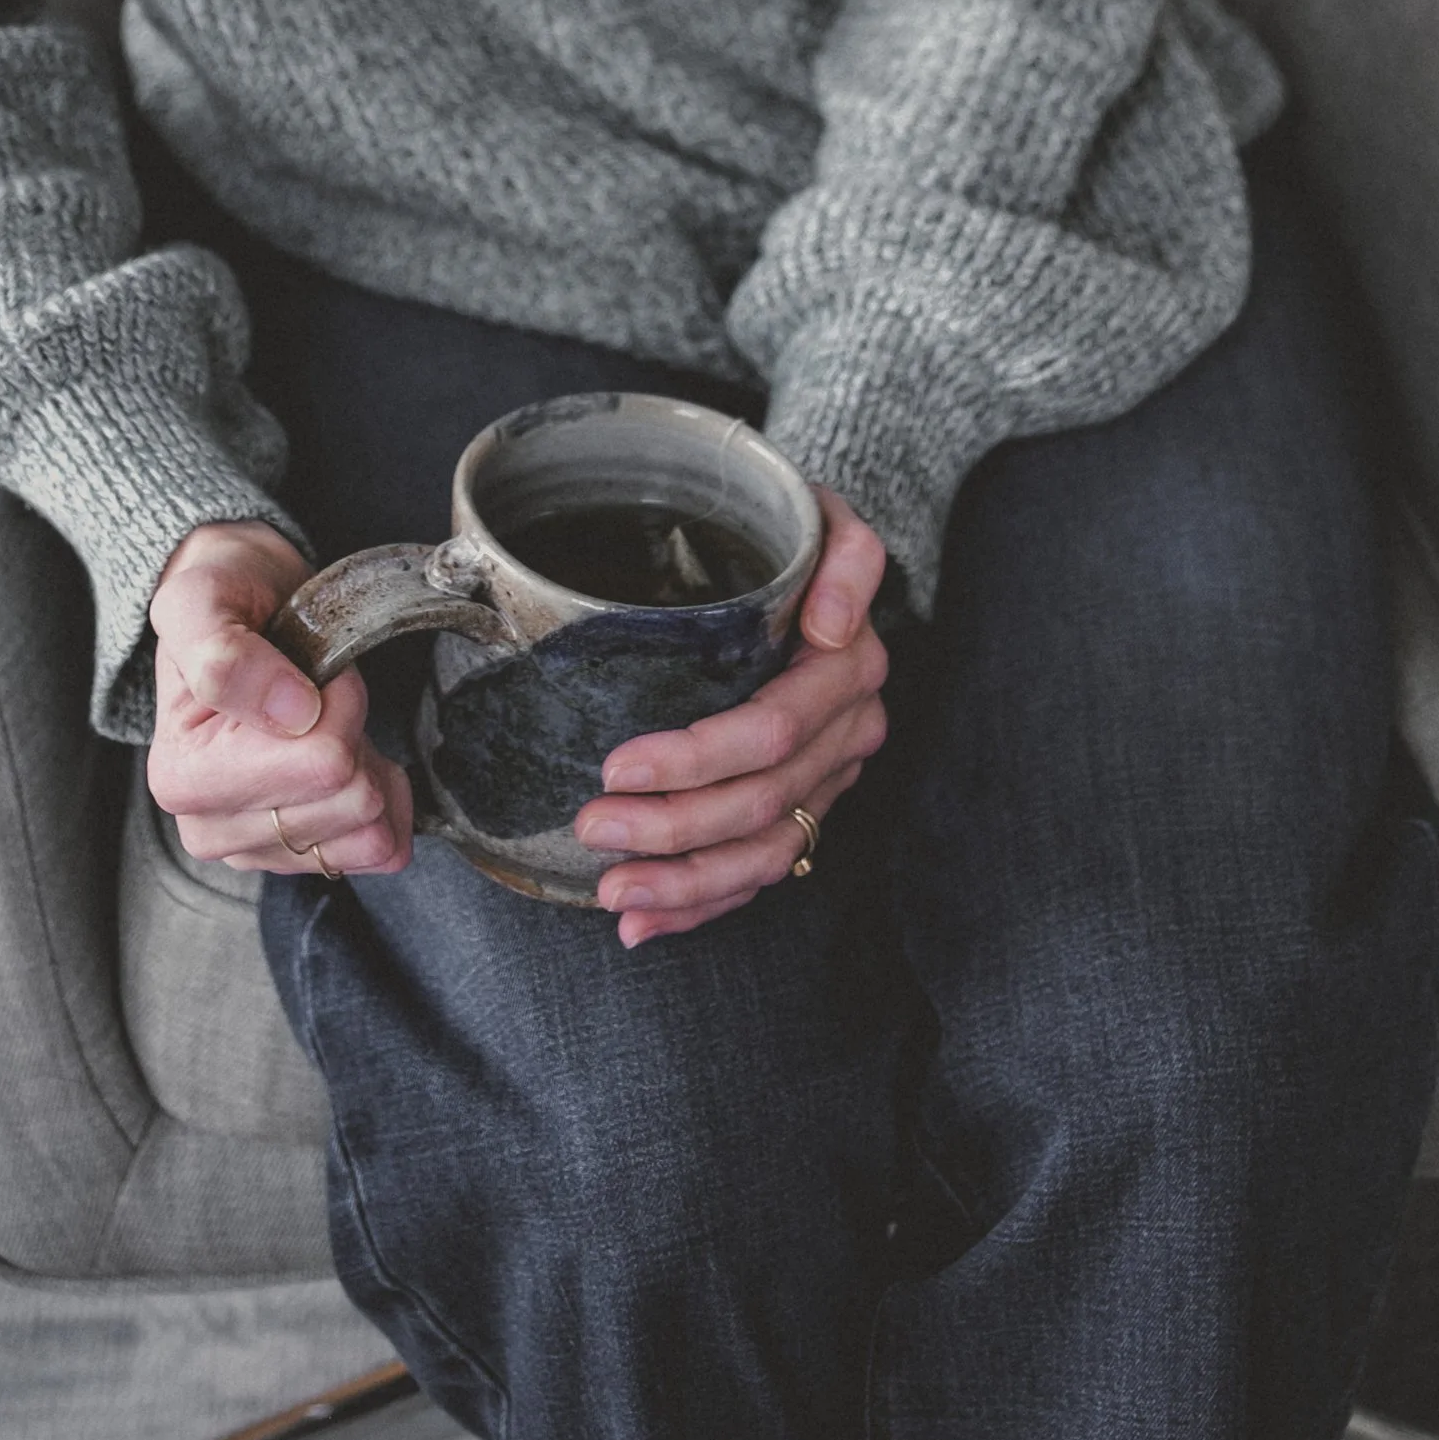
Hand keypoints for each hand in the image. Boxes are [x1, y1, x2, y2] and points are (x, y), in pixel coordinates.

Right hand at [145, 518, 413, 879]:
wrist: (239, 608)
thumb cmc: (222, 603)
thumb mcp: (200, 602)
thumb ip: (226, 657)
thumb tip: (291, 712)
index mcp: (184, 776)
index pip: (322, 761)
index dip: (339, 700)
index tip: (308, 668)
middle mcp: (211, 827)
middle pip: (352, 799)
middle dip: (353, 733)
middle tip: (318, 692)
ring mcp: (255, 850)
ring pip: (371, 831)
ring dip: (368, 765)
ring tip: (328, 721)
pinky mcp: (296, 859)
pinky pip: (382, 850)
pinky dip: (387, 800)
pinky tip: (356, 760)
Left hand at [571, 485, 888, 945]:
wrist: (806, 549)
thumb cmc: (791, 530)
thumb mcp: (824, 517)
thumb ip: (847, 560)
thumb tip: (831, 625)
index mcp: (846, 670)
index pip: (770, 734)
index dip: (693, 761)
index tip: (615, 766)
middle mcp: (846, 732)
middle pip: (760, 804)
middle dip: (672, 828)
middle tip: (591, 826)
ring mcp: (827, 777)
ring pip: (765, 855)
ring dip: (685, 884)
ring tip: (612, 893)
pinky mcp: (805, 805)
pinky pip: (759, 871)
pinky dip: (702, 904)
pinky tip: (644, 922)